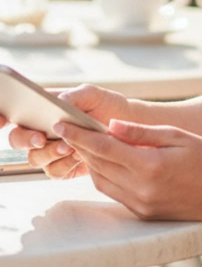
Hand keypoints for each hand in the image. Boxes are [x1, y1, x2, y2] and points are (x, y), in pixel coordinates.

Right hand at [0, 85, 131, 179]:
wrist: (125, 128)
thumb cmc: (105, 105)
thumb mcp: (93, 94)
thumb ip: (75, 95)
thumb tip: (59, 101)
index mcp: (40, 109)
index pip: (12, 113)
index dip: (1, 116)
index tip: (2, 120)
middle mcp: (39, 131)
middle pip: (17, 140)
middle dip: (25, 140)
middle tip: (41, 138)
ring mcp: (48, 151)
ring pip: (35, 158)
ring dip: (50, 152)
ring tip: (70, 145)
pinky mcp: (62, 167)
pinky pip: (54, 171)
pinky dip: (66, 164)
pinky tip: (79, 155)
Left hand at [53, 118, 201, 222]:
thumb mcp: (177, 136)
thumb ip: (142, 132)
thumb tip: (111, 125)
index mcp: (149, 166)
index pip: (104, 147)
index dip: (79, 135)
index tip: (61, 124)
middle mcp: (141, 189)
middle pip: (98, 164)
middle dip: (80, 146)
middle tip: (68, 129)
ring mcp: (140, 204)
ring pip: (101, 181)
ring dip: (91, 162)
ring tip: (85, 143)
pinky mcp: (142, 213)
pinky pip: (113, 192)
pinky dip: (104, 175)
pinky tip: (106, 162)